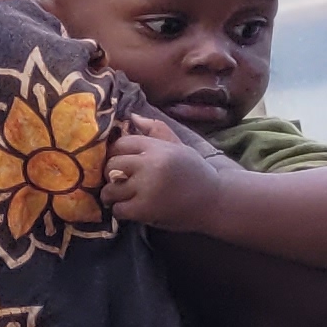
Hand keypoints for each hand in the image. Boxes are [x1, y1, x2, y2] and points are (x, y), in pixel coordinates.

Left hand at [102, 112, 229, 231]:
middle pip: (111, 165)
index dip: (117, 154)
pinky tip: (131, 208)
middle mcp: (151, 165)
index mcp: (158, 148)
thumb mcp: (179, 147)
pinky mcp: (146, 209)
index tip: (121, 163)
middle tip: (119, 180)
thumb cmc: (195, 172)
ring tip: (122, 196)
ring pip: (110, 189)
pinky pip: (118, 209)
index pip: (121, 144)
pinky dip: (121, 210)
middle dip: (111, 174)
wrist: (216, 200)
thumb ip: (156, 130)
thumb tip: (133, 116)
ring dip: (113, 195)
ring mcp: (147, 187)